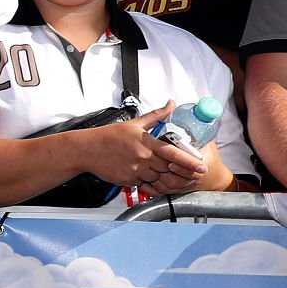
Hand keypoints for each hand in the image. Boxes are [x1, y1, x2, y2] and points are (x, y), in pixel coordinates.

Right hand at [81, 104, 206, 189]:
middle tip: (187, 173)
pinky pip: (144, 183)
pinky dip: (147, 180)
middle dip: (178, 171)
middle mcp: (142, 158)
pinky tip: (142, 173)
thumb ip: (156, 115)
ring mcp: (134, 170)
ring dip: (161, 176)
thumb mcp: (133, 123)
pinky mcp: (127, 180)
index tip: (201, 167)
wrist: (86, 150)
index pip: (173, 153)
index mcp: (146, 143)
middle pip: (168, 168)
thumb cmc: (108, 136)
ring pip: (157, 178)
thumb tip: (170, 104)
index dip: (189, 161)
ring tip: (160, 171)